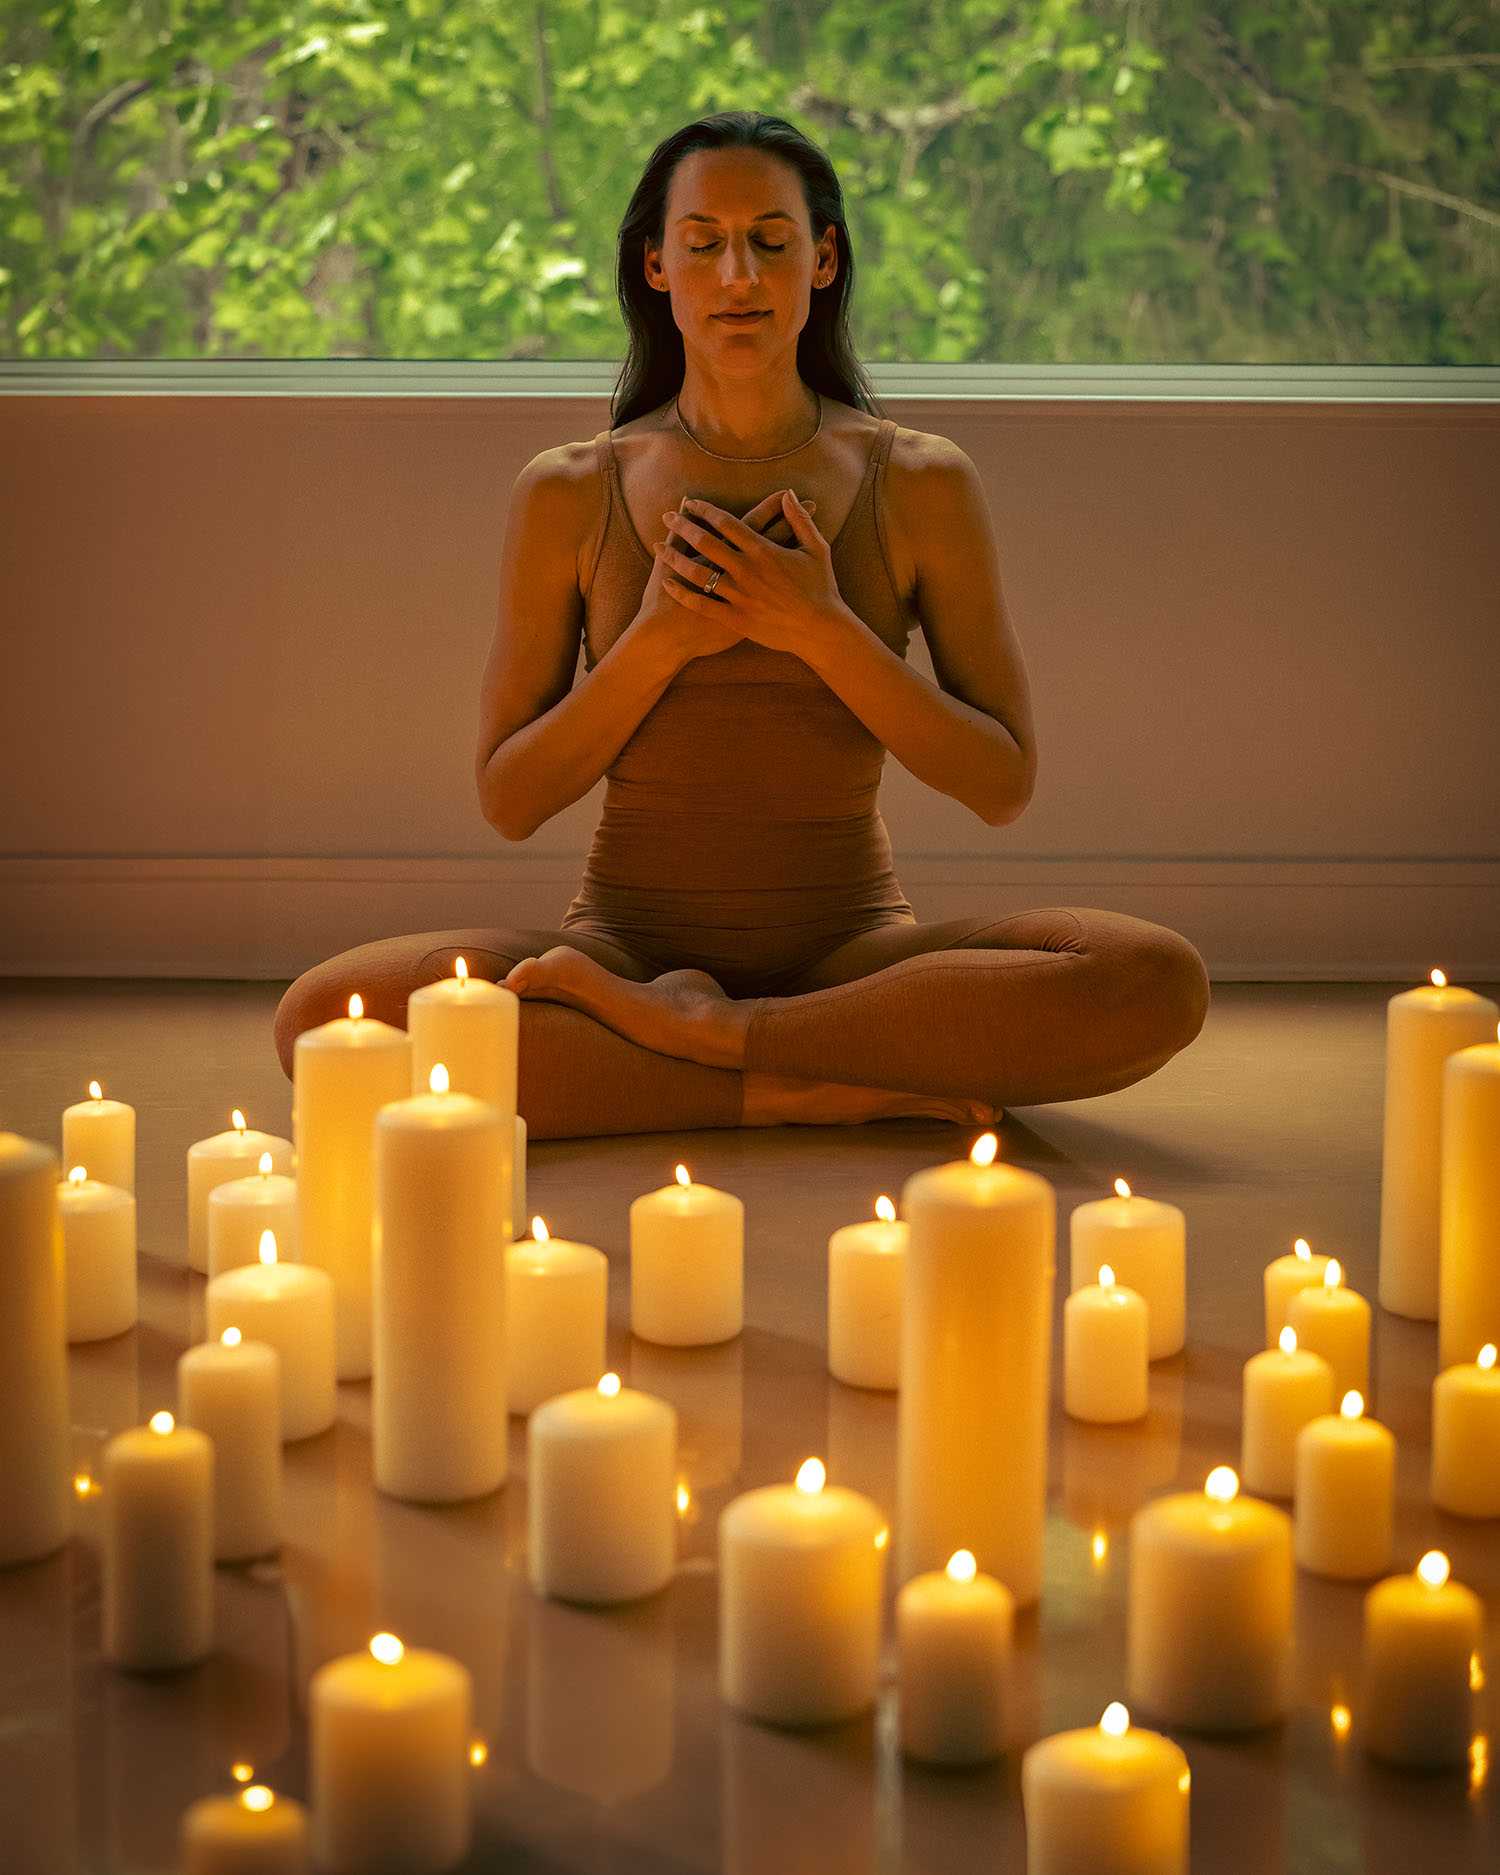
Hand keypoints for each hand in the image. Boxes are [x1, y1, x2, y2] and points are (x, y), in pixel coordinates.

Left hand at [656, 490, 844, 655]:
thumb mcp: (817, 549)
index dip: (706, 510)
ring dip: (675, 557)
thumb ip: (800, 520)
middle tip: (668, 516)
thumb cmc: (821, 588)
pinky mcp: (735, 619)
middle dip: (683, 527)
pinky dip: (681, 592)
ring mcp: (739, 596)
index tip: (691, 503)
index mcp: (764, 550)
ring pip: (698, 572)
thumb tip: (790, 494)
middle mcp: (747, 570)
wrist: (821, 630)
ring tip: (659, 546)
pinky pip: (701, 603)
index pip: (727, 523)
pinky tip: (667, 582)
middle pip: (706, 542)